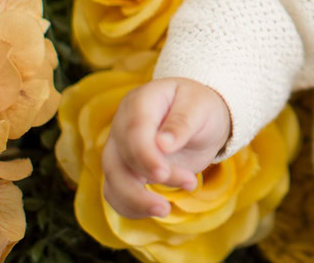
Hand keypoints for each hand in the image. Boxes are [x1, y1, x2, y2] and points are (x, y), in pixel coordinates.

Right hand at [101, 77, 232, 219]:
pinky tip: (158, 209)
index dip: (144, 156)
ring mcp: (120, 150)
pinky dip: (132, 207)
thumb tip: (162, 144)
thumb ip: (182, 123)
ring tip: (166, 209)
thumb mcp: (201, 107)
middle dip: (142, 183)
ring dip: (136, 200)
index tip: (163, 174)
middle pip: (116, 160)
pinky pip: (116, 193)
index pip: (133, 132)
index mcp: (140, 102)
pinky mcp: (124, 171)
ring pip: (112, 180)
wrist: (198, 118)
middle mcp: (122, 126)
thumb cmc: (199, 108)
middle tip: (185, 186)